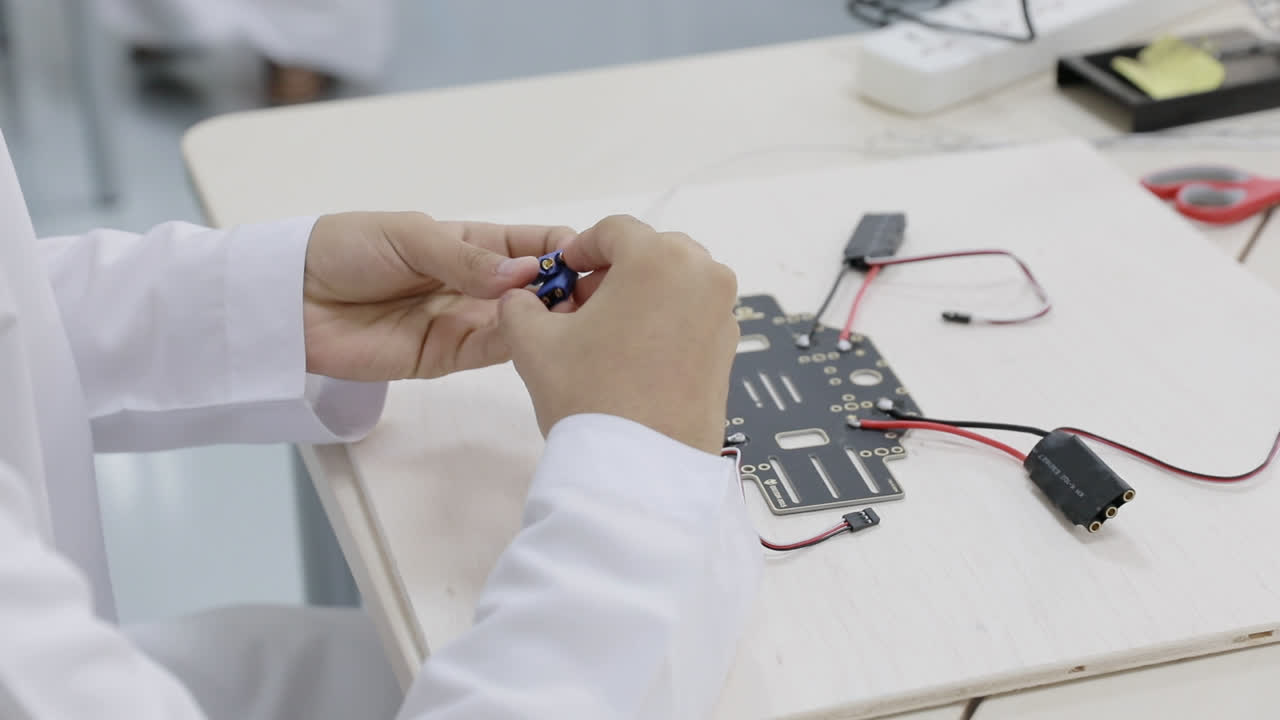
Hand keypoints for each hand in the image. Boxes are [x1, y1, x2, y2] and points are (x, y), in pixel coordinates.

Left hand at [303, 212, 574, 380]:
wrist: (289, 298)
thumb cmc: (344, 249)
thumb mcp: (409, 237)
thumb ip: (467, 259)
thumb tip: (526, 272)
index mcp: (469, 243)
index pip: (531, 243)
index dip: (562, 248)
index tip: (588, 257)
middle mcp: (474, 284)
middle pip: (535, 288)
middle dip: (567, 289)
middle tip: (596, 296)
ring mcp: (461, 321)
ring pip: (520, 322)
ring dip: (548, 319)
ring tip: (575, 317)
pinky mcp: (444, 357)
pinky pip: (490, 351)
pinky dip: (516, 343)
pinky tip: (536, 334)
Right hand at [498, 215, 738, 454]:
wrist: (640, 467)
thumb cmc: (592, 397)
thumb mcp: (534, 343)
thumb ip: (520, 305)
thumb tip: (521, 300)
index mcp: (659, 258)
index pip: (615, 231)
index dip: (581, 248)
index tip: (564, 270)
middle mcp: (702, 276)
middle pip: (651, 253)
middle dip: (614, 272)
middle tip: (580, 305)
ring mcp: (722, 314)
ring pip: (675, 285)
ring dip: (640, 296)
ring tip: (603, 334)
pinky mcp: (728, 350)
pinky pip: (692, 316)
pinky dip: (664, 323)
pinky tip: (631, 356)